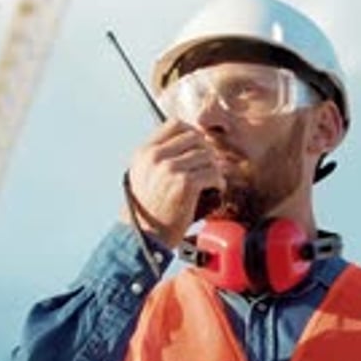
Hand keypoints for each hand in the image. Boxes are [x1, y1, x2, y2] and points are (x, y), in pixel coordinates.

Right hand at [121, 120, 225, 248]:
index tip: (198, 148)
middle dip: (206, 151)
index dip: (192, 134)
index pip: (175, 124)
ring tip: (211, 180)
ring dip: (213, 168)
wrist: (144, 236)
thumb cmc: (147, 211)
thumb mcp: (142, 176)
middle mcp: (155, 157)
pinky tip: (215, 189)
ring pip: (207, 155)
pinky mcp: (184, 183)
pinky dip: (218, 182)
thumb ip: (158, 157)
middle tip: (209, 166)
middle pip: (195, 137)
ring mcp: (170, 168)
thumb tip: (187, 142)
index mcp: (144, 152)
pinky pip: (212, 173)